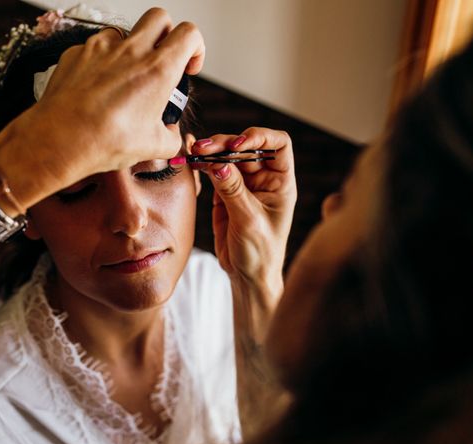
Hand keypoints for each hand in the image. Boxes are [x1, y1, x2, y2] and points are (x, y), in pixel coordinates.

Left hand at [0, 8, 205, 206]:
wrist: (61, 139)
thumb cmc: (105, 141)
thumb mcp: (152, 148)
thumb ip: (170, 137)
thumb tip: (171, 135)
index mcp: (158, 70)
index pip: (189, 34)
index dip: (195, 48)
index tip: (188, 67)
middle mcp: (132, 51)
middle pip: (160, 18)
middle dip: (166, 35)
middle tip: (162, 59)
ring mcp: (101, 48)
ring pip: (125, 32)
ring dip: (132, 48)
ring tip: (126, 77)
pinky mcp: (77, 53)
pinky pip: (95, 48)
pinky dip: (102, 61)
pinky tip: (98, 86)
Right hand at [196, 127, 296, 296]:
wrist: (247, 276)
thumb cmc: (260, 253)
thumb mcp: (249, 221)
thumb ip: (233, 191)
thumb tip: (218, 164)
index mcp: (280, 183)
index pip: (278, 145)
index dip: (260, 137)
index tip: (239, 144)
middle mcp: (264, 179)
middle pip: (246, 147)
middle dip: (226, 144)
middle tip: (205, 148)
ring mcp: (243, 185)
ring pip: (227, 157)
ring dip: (211, 152)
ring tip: (195, 152)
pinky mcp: (225, 193)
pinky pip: (213, 172)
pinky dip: (202, 165)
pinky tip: (192, 162)